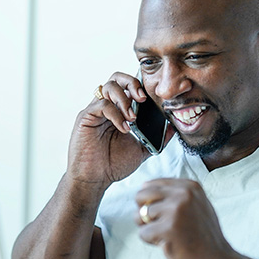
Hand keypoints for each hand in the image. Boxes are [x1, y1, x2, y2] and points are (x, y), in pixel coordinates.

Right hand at [66, 72, 173, 186]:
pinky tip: (124, 128)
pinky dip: (115, 114)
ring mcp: (94, 111)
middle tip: (142, 98)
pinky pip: (101, 105)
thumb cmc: (112, 165)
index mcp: (117, 111)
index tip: (152, 98)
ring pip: (108, 86)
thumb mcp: (141, 150)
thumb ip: (156, 139)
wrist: (95, 180)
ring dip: (124, 99)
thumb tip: (173, 127)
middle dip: (131, 83)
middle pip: (116, 78)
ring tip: (132, 118)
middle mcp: (105, 107)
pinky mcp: (85, 118)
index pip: (127, 86)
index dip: (139, 86)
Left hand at [135, 178, 239, 258]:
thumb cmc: (203, 238)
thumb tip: (143, 187)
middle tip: (161, 226)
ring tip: (171, 236)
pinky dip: (152, 242)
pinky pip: (143, 233)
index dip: (150, 203)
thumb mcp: (195, 206)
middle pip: (140, 196)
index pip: (150, 185)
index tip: (166, 216)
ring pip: (139, 216)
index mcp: (189, 186)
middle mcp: (184, 193)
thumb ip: (174, 195)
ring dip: (150, 230)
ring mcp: (177, 210)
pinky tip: (171, 244)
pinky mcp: (170, 228)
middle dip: (144, 213)